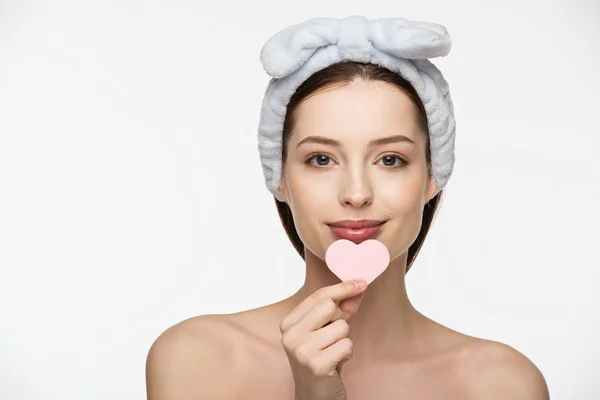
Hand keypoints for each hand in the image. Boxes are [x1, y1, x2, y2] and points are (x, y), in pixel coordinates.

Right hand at [280, 280, 367, 399]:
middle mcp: (291, 335)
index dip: (342, 288)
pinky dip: (347, 353)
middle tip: (333, 337)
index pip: (318, 296)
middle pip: (329, 306)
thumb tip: (358, 287)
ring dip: (345, 340)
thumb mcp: (327, 332)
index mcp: (289, 323)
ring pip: (342, 327)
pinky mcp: (316, 365)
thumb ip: (341, 309)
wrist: (315, 397)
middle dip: (340, 319)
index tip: (361, 282)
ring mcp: (301, 350)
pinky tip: (336, 363)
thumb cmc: (321, 361)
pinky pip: (347, 345)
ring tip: (333, 353)